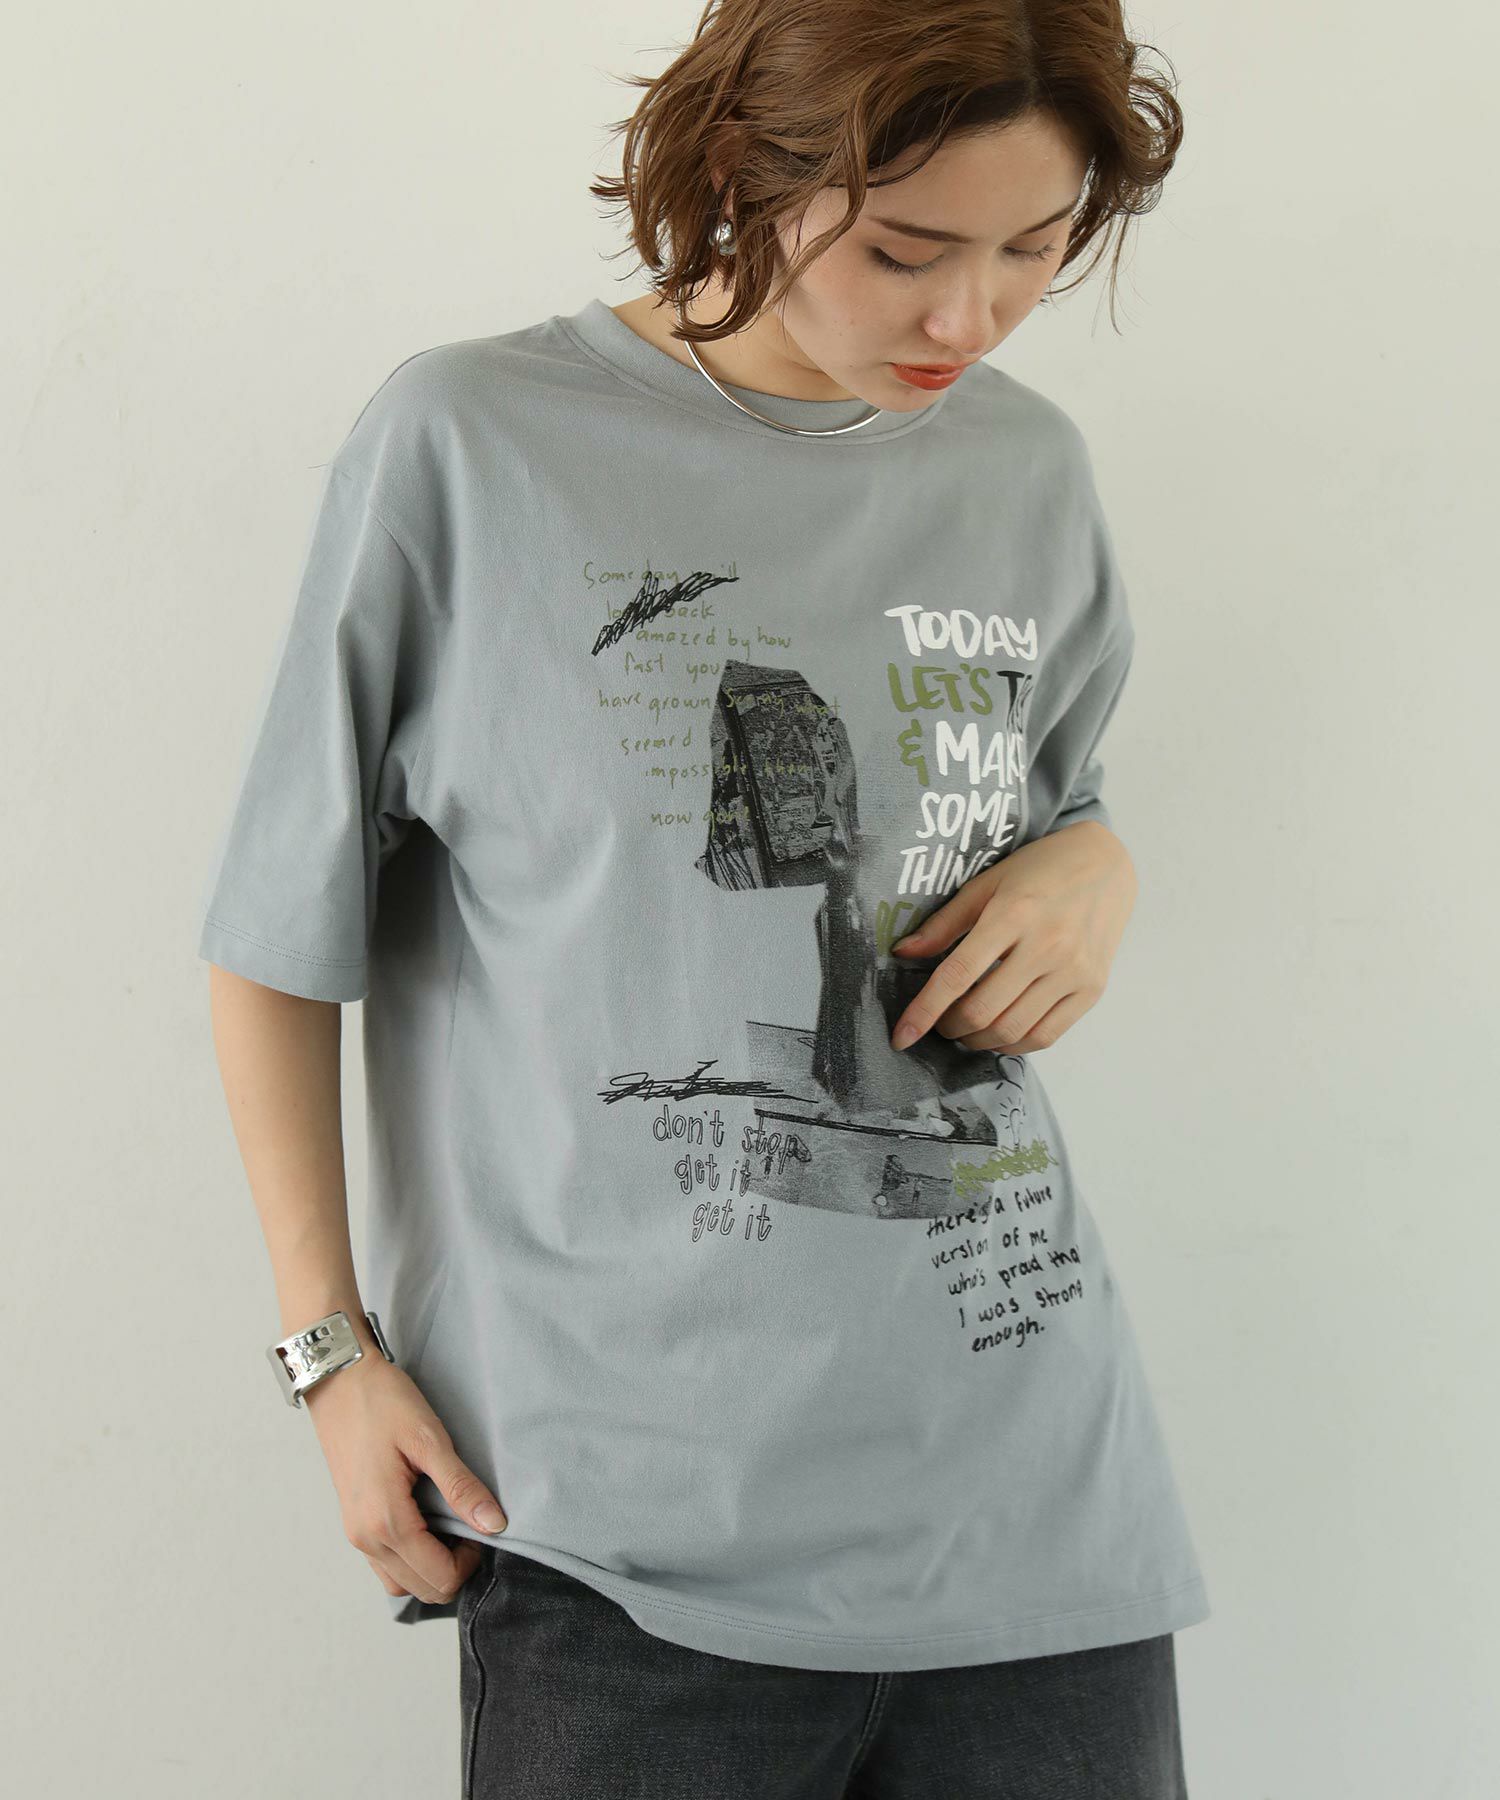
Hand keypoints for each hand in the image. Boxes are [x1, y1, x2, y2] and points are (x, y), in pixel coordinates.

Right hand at [303, 1347, 506, 1605]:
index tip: (482, 1524)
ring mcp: (355, 1533)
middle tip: (470, 1524)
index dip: (471, 1561)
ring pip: (401, 1582)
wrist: (338, 1380)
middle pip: (422, 1589)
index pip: (439, 1578)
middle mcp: (365, 1538)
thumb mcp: (429, 1439)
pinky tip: (427, 1523)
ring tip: (450, 1525)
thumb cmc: (382, 1402)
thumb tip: (495, 1525)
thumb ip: (461, 1486)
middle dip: (454, 1568)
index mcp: (386, 1521)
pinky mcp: (353, 1522)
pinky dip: (410, 1558)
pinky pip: (385, 1564)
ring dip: (431, 1567)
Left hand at [888, 820, 1136, 1055]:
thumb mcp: (986, 884)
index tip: (902, 1036)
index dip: (924, 1011)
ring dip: (977, 1040)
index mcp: (1014, 914)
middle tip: (940, 1023)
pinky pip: (1045, 1036)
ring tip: (966, 1029)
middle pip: (982, 1010)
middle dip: (949, 1027)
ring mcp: (1073, 971)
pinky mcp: (1092, 989)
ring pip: (1012, 1030)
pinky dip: (1013, 1044)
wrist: (1105, 864)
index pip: (958, 975)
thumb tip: (903, 954)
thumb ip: (944, 924)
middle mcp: (1047, 946)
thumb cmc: (1039, 870)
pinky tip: (999, 1033)